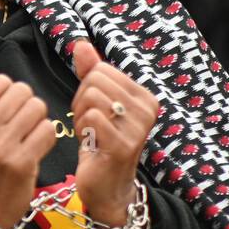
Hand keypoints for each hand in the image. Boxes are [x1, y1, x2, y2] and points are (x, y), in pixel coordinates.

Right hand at [0, 49, 56, 228]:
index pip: (1, 82)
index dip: (9, 92)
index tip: (5, 109)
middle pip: (22, 93)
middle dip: (26, 104)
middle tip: (20, 122)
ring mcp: (1, 148)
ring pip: (37, 109)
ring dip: (38, 119)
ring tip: (28, 133)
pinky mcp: (22, 163)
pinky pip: (47, 131)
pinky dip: (46, 137)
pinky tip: (35, 147)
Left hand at [69, 40, 158, 227]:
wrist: (106, 185)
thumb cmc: (100, 140)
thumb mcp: (95, 102)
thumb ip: (90, 72)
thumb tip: (80, 43)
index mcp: (144, 96)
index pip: (99, 70)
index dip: (86, 90)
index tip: (94, 112)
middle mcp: (147, 109)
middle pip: (93, 81)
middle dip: (81, 103)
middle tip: (91, 126)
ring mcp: (138, 127)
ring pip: (90, 98)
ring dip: (80, 118)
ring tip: (92, 135)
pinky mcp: (124, 145)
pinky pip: (92, 118)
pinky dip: (82, 130)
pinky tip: (92, 145)